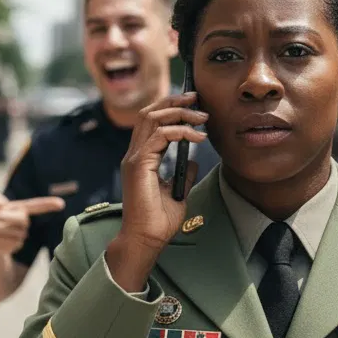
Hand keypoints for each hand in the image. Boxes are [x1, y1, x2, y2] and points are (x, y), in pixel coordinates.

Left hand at [0, 193, 65, 256]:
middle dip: (4, 218)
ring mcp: (20, 235)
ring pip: (16, 232)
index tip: (61, 204)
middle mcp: (22, 221)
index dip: (48, 204)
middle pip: (22, 219)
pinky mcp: (15, 246)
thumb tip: (1, 203)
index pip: (37, 205)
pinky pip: (11, 243)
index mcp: (18, 208)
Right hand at [106, 93, 208, 289]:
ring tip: (202, 116)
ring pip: (153, 119)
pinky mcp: (139, 165)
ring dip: (180, 112)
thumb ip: (183, 174)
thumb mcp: (177, 192)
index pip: (151, 122)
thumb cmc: (158, 221)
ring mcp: (134, 159)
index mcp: (141, 159)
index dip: (171, 108)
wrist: (146, 239)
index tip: (193, 105)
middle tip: (197, 98)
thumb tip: (193, 160)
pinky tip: (198, 137)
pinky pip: (160, 136)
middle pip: (150, 113)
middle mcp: (134, 155)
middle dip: (174, 101)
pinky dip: (181, 131)